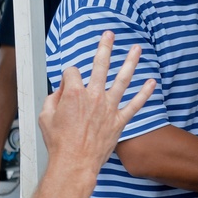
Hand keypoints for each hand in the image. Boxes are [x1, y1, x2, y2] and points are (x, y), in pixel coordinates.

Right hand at [40, 31, 154, 172]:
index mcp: (73, 93)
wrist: (74, 163)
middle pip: (100, 65)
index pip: (71, 72)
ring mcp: (108, 108)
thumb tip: (61, 90)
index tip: (66, 87)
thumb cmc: (59, 143)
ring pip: (122, 79)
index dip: (67, 78)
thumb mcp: (45, 116)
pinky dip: (144, 93)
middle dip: (104, 47)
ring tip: (136, 49)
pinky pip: (135, 105)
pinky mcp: (119, 121)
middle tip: (110, 34)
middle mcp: (93, 97)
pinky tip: (152, 82)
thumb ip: (52, 98)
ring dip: (130, 62)